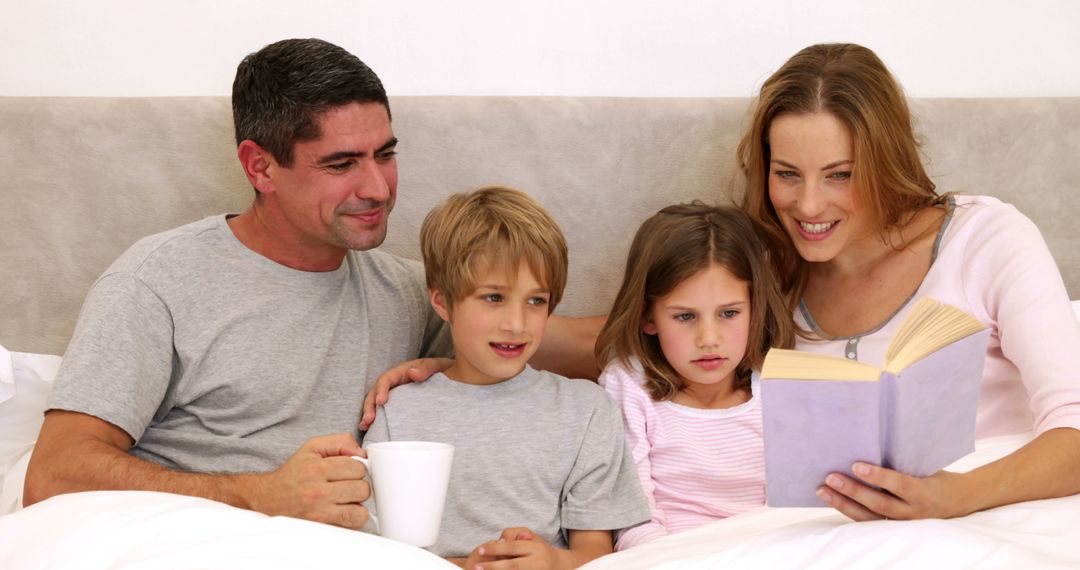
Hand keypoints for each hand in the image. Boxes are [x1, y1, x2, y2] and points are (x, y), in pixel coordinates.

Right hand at [245, 433, 369, 528]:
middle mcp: (317, 492)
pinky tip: (341, 513)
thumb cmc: (293, 473)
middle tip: (347, 486)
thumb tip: (362, 453)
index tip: (348, 472)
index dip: (357, 469)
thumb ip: (340, 442)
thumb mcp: (313, 447)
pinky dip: (350, 521)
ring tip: (345, 501)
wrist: (267, 499)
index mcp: (316, 469)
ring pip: (359, 512)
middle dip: (358, 487)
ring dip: (357, 506)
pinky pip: (350, 527)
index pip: (358, 468)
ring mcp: (318, 514)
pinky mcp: (320, 529)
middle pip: (362, 490)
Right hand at [359, 357, 452, 429]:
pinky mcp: (399, 404)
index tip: (381, 402)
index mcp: (403, 372)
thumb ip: (426, 368)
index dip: (381, 389)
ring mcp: (396, 393)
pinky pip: (385, 410)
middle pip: (376, 392)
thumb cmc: (445, 371)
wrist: (456, 378)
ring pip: (376, 401)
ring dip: (369, 413)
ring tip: (365, 426)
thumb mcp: (438, 366)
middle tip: (368, 420)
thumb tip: (411, 372)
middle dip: (370, 406)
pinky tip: (372, 429)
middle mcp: (396, 382)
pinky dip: (377, 418)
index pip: (386, 379)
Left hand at [463, 528, 565, 569]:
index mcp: (536, 548)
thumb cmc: (539, 550)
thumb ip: (513, 534)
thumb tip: (499, 543)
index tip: (480, 551)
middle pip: (513, 565)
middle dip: (493, 567)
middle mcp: (539, 562)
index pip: (513, 547)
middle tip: (476, 567)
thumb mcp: (530, 536)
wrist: (561, 567)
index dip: (495, 549)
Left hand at [815, 462, 966, 520]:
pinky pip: (868, 521)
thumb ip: (904, 461)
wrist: (958, 500)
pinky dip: (848, 510)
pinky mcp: (893, 527)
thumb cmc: (937, 475)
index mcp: (924, 493)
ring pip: (869, 517)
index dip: (878, 476)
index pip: (899, 485)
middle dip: (853, 491)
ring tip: (822, 490)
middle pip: (879, 504)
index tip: (856, 465)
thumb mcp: (926, 466)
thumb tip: (872, 441)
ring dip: (843, 503)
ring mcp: (902, 523)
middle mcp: (913, 512)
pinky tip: (831, 499)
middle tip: (830, 477)